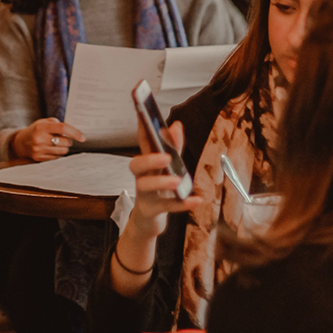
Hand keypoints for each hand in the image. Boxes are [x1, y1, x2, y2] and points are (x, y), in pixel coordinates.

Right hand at [11, 118, 85, 160]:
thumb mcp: (44, 122)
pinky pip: (57, 157)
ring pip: (62, 151)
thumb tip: (73, 132)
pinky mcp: (39, 158)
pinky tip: (52, 149)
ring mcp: (39, 150)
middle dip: (68, 141)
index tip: (83, 137)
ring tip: (57, 143)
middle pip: (65, 142)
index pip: (63, 128)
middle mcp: (39, 139)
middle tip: (65, 139)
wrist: (20, 143)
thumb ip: (57, 124)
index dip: (75, 132)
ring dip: (64, 147)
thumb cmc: (36, 130)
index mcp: (42, 127)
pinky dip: (58, 153)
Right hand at [128, 121, 201, 239]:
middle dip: (149, 159)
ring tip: (178, 181)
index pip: (143, 142)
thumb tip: (176, 124)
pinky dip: (181, 204)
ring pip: (146, 187)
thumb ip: (173, 147)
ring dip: (162, 182)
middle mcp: (142, 177)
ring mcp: (145, 195)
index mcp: (147, 164)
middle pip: (135, 165)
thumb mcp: (167, 167)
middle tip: (166, 158)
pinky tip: (196, 200)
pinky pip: (165, 207)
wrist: (148, 220)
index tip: (143, 112)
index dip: (142, 127)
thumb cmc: (158, 191)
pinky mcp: (151, 211)